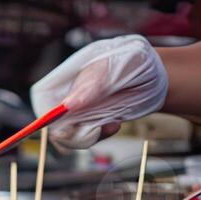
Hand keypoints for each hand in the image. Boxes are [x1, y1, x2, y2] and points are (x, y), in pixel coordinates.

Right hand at [30, 35, 167, 149]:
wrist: (157, 76)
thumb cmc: (135, 61)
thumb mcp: (118, 65)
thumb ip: (93, 83)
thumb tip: (68, 105)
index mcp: (69, 73)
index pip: (43, 95)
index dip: (44, 111)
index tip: (58, 123)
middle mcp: (68, 93)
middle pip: (51, 121)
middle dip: (68, 132)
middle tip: (91, 131)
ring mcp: (79, 110)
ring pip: (66, 134)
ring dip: (85, 137)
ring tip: (111, 124)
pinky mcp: (91, 123)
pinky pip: (85, 138)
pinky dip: (98, 136)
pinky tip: (115, 124)